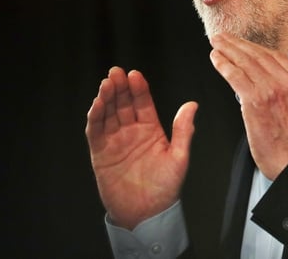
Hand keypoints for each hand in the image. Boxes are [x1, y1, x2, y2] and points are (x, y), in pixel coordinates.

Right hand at [85, 66, 197, 229]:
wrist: (147, 214)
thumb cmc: (166, 189)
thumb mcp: (179, 158)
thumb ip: (183, 131)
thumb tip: (193, 105)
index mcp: (151, 130)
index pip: (143, 103)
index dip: (138, 88)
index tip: (135, 75)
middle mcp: (132, 132)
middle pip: (123, 104)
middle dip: (119, 87)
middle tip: (116, 73)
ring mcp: (115, 141)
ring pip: (108, 113)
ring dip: (106, 98)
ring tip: (106, 84)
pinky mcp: (101, 153)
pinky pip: (96, 131)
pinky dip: (95, 117)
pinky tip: (97, 105)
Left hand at [209, 34, 287, 179]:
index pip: (275, 56)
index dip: (256, 48)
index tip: (244, 45)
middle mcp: (287, 82)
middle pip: (258, 55)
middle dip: (238, 44)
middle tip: (223, 38)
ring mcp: (271, 90)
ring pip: (246, 62)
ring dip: (228, 50)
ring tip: (216, 43)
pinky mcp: (255, 101)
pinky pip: (236, 76)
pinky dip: (224, 65)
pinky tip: (216, 59)